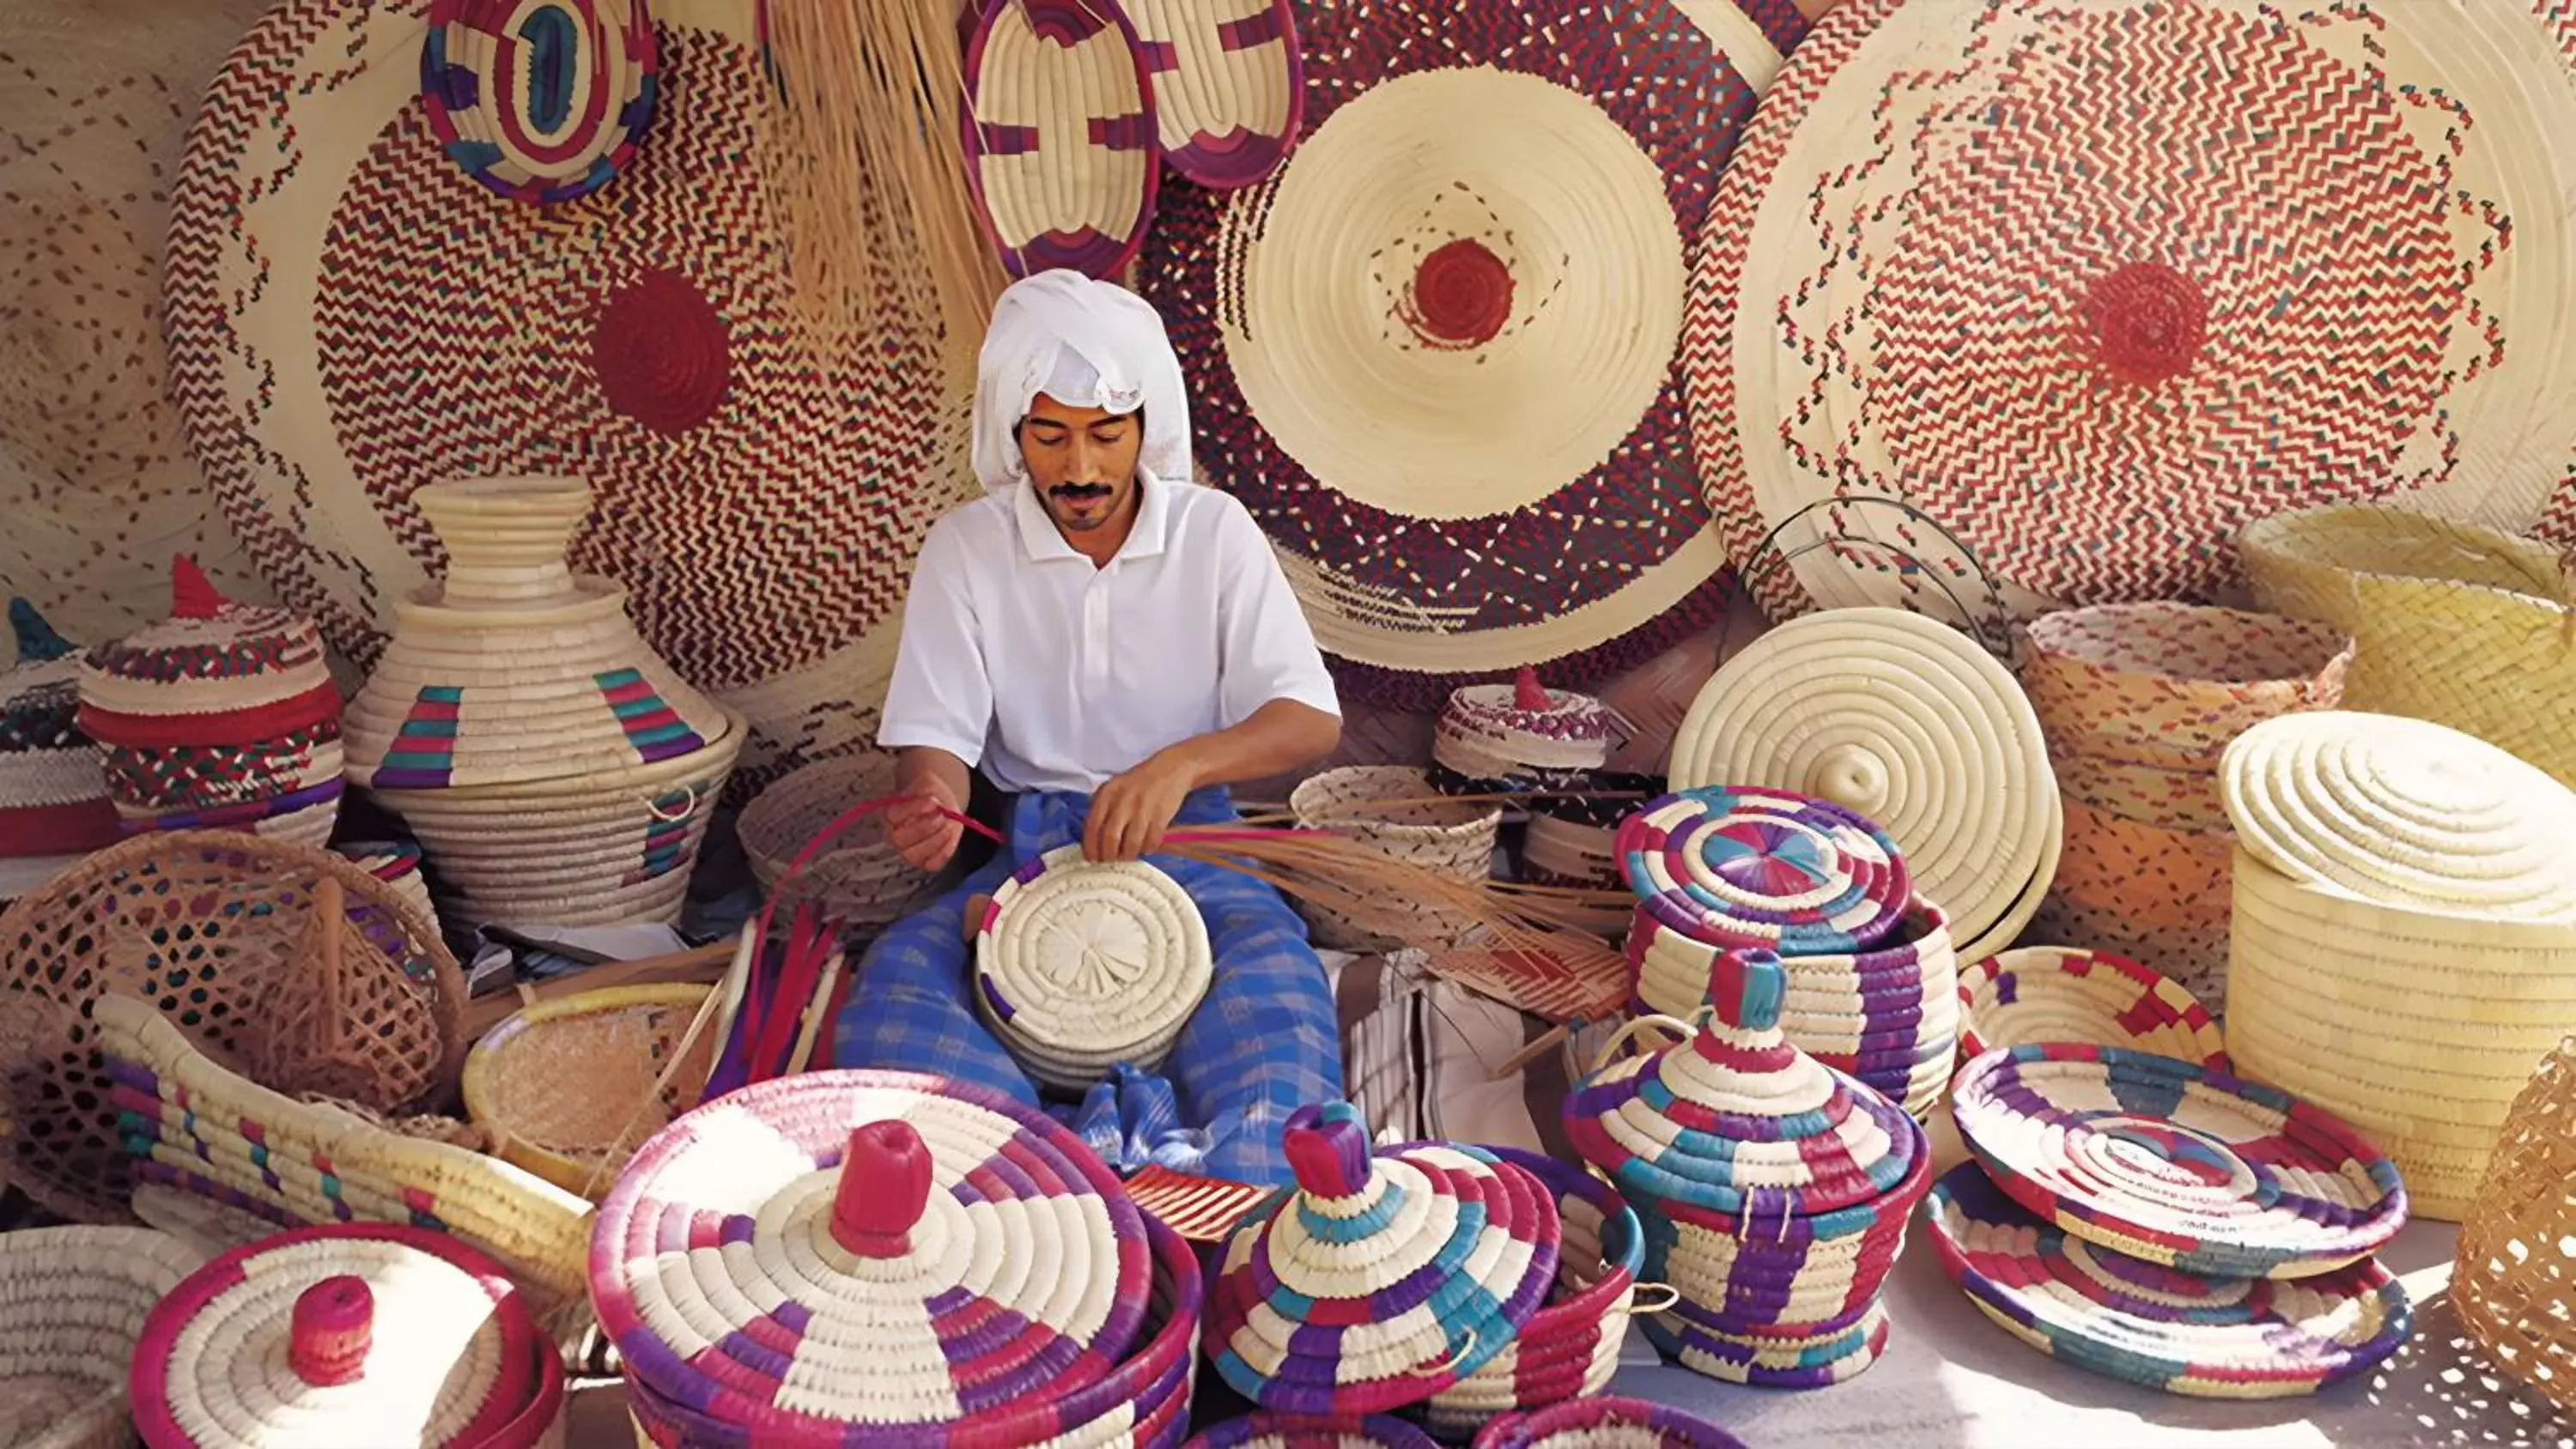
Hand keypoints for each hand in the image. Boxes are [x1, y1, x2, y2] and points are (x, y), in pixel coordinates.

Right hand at [887, 773, 966, 873]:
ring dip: (936, 839)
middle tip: (941, 815)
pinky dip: (944, 851)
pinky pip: (932, 864)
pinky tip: (950, 836)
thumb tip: (931, 804)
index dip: (913, 809)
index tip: (932, 801)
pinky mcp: (923, 862)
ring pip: (914, 855)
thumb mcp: (928, 787)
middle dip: (924, 827)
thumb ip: (927, 795)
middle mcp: (892, 836)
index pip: (894, 815)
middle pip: (900, 839)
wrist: (940, 805)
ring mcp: (906, 852)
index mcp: (889, 815)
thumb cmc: (931, 796)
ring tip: (949, 824)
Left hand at [1084, 750, 1199, 862]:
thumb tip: (1093, 841)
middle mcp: (1122, 800)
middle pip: (1110, 838)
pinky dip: (1147, 849)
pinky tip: (1146, 846)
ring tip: (1129, 855)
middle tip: (1111, 861)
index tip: (1092, 858)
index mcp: (1107, 793)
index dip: (1090, 847)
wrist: (1170, 769)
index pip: (1092, 826)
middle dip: (1109, 855)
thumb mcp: (1115, 789)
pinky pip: (1151, 842)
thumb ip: (1103, 809)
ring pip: (1131, 844)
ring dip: (1129, 855)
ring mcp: (1142, 808)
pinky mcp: (1161, 815)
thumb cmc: (1139, 782)